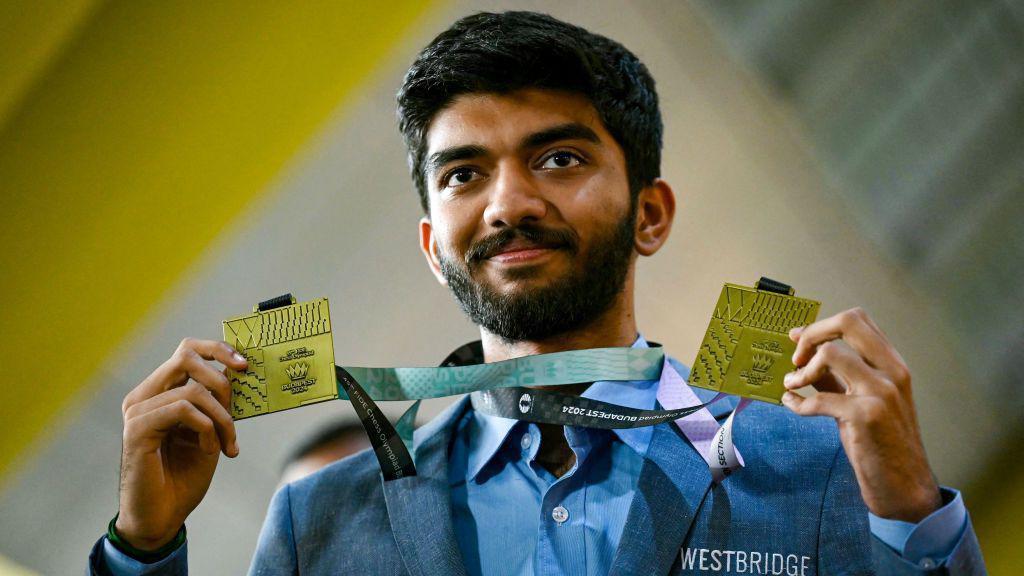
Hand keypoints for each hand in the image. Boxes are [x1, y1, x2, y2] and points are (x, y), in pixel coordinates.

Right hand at [116, 338, 247, 549]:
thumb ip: (217, 403)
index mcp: (159, 393)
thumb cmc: (183, 477)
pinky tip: (209, 451)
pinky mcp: (137, 429)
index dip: (218, 349)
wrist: (161, 517)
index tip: (245, 365)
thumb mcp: (210, 432)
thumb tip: (237, 370)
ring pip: (193, 390)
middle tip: (235, 410)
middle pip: (186, 356)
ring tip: (226, 445)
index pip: (187, 352)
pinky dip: (207, 429)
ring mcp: (138, 411)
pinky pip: (183, 409)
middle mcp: (144, 397)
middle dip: (222, 380)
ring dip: (222, 418)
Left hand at [780, 307, 941, 521]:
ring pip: (831, 353)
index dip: (821, 325)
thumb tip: (805, 353)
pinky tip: (792, 406)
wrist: (905, 485)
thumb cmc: (881, 442)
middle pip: (848, 322)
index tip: (798, 339)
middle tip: (797, 358)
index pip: (858, 320)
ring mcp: (881, 392)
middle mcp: (892, 372)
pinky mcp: (866, 416)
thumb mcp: (862, 400)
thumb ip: (838, 376)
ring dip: (802, 371)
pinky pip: (818, 398)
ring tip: (792, 386)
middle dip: (813, 333)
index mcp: (893, 364)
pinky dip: (797, 402)